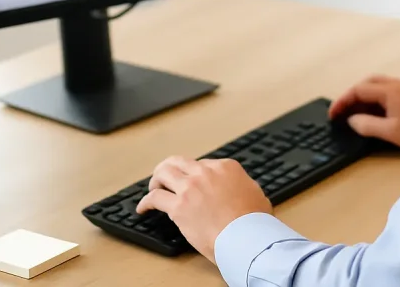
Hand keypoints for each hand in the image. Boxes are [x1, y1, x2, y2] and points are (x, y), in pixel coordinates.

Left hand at [136, 155, 271, 261]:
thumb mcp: (255, 193)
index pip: (201, 164)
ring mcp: (190, 188)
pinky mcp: (178, 207)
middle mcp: (205, 172)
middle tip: (165, 177)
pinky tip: (143, 208)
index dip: (194, 175)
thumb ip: (242, 185)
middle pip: (179, 162)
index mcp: (226, 167)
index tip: (191, 183)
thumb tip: (237, 188)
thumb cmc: (254, 221)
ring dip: (156, 180)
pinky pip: (154, 198)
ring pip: (163, 173)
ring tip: (154, 188)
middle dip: (170, 168)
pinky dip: (146, 202)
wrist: (246, 237)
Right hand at [328, 75, 399, 149]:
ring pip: (377, 85)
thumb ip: (368, 125)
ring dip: (363, 95)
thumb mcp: (392, 132)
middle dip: (351, 95)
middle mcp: (395, 84)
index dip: (343, 101)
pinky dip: (374, 97)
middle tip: (342, 110)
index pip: (358, 89)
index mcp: (389, 91)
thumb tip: (352, 120)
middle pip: (367, 83)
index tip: (333, 114)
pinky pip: (386, 90)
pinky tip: (374, 111)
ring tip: (355, 112)